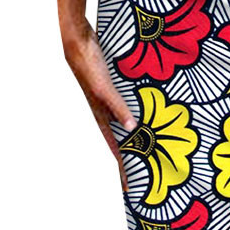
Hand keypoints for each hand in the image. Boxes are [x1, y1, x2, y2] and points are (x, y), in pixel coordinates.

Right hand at [61, 16, 134, 190]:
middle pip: (120, 139)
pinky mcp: (112, 86)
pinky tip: (148, 110)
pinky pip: (126, 104)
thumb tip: (133, 127)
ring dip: (136, 132)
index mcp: (100, 116)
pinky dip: (136, 110)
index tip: (130, 189)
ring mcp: (107, 99)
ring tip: (152, 144)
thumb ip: (117, 106)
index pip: (113, 149)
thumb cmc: (88, 64)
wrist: (78, 40)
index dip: (121, 168)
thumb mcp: (104, 87)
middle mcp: (103, 111)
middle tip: (148, 170)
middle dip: (132, 155)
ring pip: (124, 122)